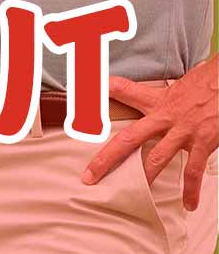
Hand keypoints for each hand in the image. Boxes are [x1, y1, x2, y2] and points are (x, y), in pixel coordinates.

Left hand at [81, 56, 217, 210]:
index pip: (124, 91)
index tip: (80, 92)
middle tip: (89, 176)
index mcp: (157, 101)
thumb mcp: (176, 84)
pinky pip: (194, 171)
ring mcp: (183, 131)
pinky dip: (191, 190)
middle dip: (107, 159)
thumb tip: (135, 85)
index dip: (103, 90)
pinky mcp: (203, 142)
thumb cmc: (207, 83)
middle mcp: (165, 117)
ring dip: (144, 178)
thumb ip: (155, 92)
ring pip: (157, 159)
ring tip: (133, 196)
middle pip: (128, 139)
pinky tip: (189, 204)